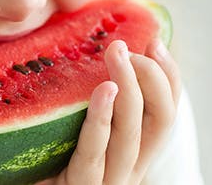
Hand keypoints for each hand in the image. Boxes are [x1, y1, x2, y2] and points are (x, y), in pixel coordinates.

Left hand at [40, 39, 182, 184]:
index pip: (165, 112)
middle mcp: (128, 169)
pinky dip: (101, 119)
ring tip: (118, 53)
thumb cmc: (43, 160)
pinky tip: (104, 90)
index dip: (169, 77)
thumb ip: (90, 101)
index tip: (153, 42)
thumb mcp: (73, 126)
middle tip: (125, 44)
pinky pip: (93, 153)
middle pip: (160, 120)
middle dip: (151, 75)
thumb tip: (101, 50)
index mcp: (133, 153)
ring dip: (129, 87)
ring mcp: (107, 182)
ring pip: (130, 134)